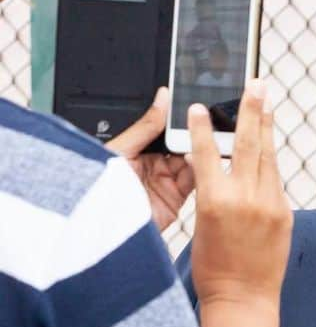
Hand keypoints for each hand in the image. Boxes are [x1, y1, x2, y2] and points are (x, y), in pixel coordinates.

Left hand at [108, 86, 194, 231]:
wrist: (96, 231)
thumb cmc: (96, 191)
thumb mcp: (121, 150)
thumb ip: (146, 125)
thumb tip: (163, 96)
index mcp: (139, 151)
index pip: (167, 130)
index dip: (181, 118)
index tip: (195, 105)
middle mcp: (155, 166)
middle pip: (183, 144)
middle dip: (195, 132)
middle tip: (207, 118)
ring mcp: (166, 183)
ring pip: (194, 160)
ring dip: (201, 149)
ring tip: (208, 135)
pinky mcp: (176, 200)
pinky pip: (195, 181)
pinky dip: (201, 169)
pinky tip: (202, 158)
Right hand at [188, 79, 292, 308]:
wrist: (244, 300)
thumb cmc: (213, 268)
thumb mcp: (201, 226)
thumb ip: (212, 191)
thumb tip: (218, 164)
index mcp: (214, 203)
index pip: (206, 154)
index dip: (202, 128)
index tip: (198, 107)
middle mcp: (244, 198)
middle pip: (248, 144)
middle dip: (251, 110)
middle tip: (256, 83)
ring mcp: (269, 203)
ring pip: (268, 155)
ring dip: (266, 126)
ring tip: (266, 102)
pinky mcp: (285, 210)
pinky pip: (274, 179)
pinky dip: (268, 162)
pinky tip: (267, 145)